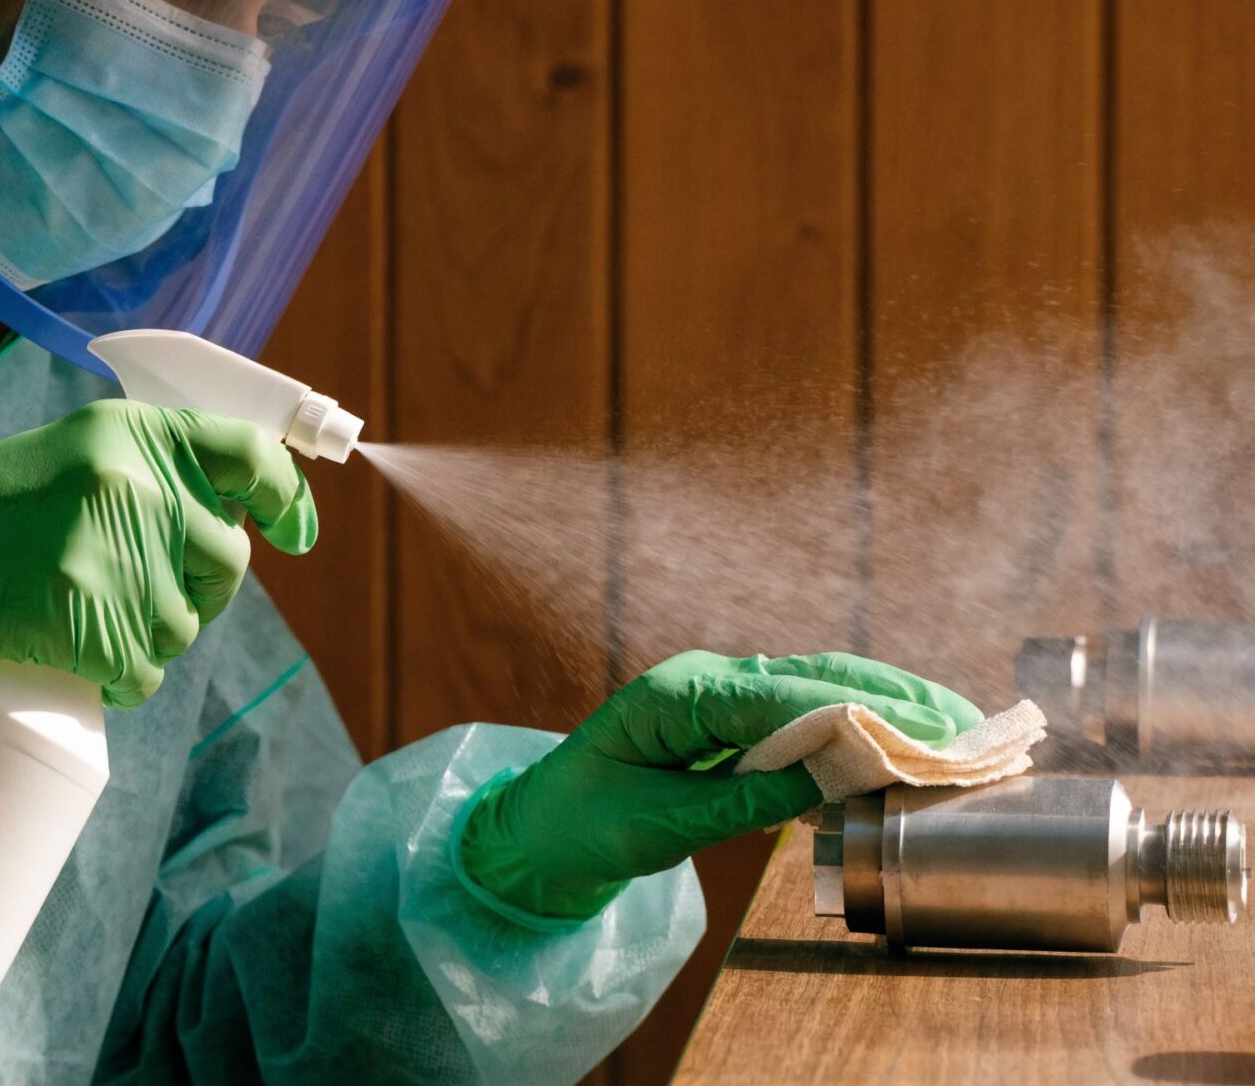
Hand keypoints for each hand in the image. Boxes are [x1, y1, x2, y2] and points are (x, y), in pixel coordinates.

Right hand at [0, 399, 316, 706]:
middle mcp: (134, 481)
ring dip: (146, 638)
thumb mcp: (75, 457)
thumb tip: (238, 514)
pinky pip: (144, 672)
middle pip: (226, 561)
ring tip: (80, 615)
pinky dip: (117, 679)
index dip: (287, 499)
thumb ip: (148, 470)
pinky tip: (75, 658)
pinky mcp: (92, 619)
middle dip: (195, 589)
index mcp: (133, 432)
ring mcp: (115, 551)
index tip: (296, 533)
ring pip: (185, 626)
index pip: (251, 457)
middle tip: (131, 591)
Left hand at [455, 650, 982, 919]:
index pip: (781, 696)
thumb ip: (743, 799)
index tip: (925, 731)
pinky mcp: (733, 721)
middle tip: (972, 727)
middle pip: (814, 677)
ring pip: (819, 688)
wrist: (538, 832)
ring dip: (890, 705)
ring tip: (963, 730)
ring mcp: (721, 697)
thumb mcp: (659, 824)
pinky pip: (806, 714)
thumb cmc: (583, 826)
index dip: (858, 711)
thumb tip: (831, 775)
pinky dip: (860, 726)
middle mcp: (705, 682)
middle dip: (895, 698)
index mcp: (677, 695)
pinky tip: (910, 742)